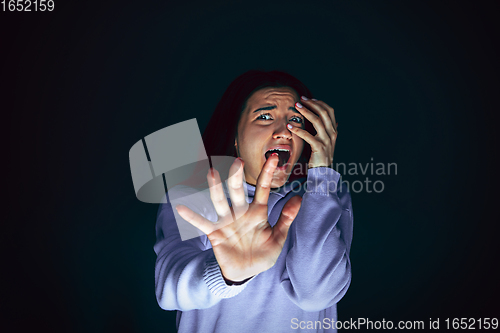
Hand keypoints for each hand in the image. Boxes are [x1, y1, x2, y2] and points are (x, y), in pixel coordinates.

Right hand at [175, 154, 302, 281]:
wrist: (246, 272)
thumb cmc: (263, 253)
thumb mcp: (278, 238)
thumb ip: (286, 218)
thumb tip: (299, 198)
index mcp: (257, 212)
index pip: (262, 189)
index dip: (268, 174)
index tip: (274, 157)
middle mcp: (240, 213)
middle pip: (237, 191)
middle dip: (237, 177)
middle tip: (238, 162)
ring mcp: (227, 222)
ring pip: (220, 201)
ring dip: (215, 188)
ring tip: (211, 172)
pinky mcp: (215, 234)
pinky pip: (202, 223)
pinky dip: (191, 216)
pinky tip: (180, 206)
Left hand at [287, 97, 337, 168]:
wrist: (323, 171)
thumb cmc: (321, 155)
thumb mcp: (327, 141)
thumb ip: (328, 130)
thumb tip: (333, 121)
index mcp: (334, 130)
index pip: (329, 111)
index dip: (319, 103)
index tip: (309, 99)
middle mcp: (332, 133)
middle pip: (324, 113)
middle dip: (312, 104)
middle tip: (300, 100)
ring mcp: (326, 140)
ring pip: (317, 121)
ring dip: (306, 112)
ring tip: (296, 107)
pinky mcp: (319, 147)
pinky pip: (307, 135)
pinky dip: (298, 130)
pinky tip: (290, 126)